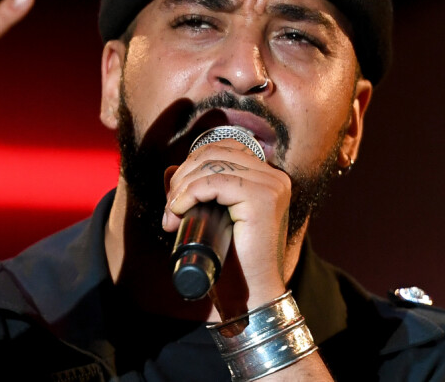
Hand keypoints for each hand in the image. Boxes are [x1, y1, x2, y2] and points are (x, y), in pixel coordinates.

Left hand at [163, 138, 291, 313]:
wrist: (250, 296)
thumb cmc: (232, 261)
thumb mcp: (210, 217)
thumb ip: (195, 191)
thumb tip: (170, 168)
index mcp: (267, 177)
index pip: (224, 148)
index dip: (192, 164)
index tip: (176, 197)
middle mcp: (274, 177)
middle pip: (215, 151)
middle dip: (183, 175)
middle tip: (170, 207)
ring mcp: (272, 186)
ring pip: (213, 164)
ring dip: (183, 186)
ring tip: (172, 213)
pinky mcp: (263, 198)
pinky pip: (216, 182)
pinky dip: (190, 193)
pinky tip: (179, 209)